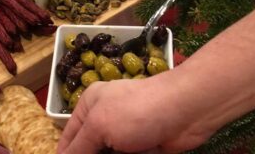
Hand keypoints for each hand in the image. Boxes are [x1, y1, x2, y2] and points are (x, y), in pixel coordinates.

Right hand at [58, 77, 210, 153]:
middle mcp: (105, 120)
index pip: (68, 138)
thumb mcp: (99, 126)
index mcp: (89, 106)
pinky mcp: (144, 148)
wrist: (185, 111)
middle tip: (113, 153)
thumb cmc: (136, 112)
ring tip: (131, 151)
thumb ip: (79, 147)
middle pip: (90, 150)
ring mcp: (126, 136)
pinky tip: (144, 152)